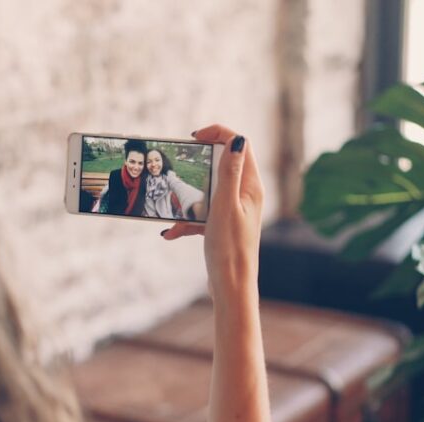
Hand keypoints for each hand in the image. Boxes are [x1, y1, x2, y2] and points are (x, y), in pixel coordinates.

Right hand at [162, 125, 263, 301]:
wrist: (231, 287)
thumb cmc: (230, 248)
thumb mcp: (225, 206)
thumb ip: (229, 172)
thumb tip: (236, 139)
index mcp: (251, 186)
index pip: (240, 145)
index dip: (219, 133)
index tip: (194, 137)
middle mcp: (245, 195)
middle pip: (221, 166)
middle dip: (198, 166)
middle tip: (179, 167)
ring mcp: (234, 211)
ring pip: (208, 191)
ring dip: (187, 198)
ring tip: (173, 208)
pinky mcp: (222, 226)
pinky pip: (202, 215)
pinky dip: (186, 221)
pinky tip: (172, 233)